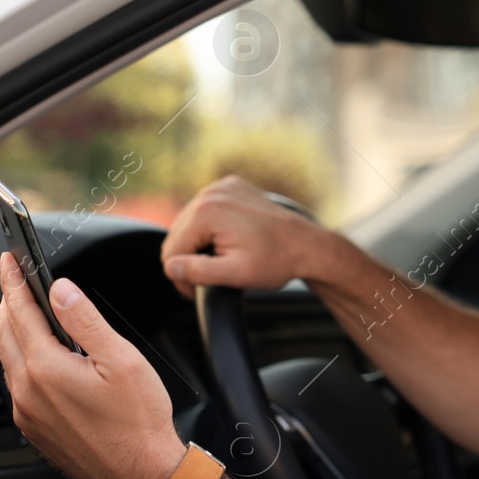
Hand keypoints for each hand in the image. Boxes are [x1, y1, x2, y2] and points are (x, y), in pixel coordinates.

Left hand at [0, 252, 182, 478]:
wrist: (143, 477)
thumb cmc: (139, 423)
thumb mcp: (122, 359)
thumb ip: (85, 320)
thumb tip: (61, 291)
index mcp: (46, 368)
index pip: (20, 311)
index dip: (14, 281)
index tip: (9, 260)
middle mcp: (27, 392)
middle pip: (6, 334)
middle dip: (11, 302)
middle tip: (18, 280)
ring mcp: (28, 413)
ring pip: (10, 360)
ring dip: (16, 331)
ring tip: (31, 312)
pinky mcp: (35, 429)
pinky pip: (19, 384)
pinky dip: (24, 359)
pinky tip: (43, 355)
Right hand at [160, 175, 327, 297]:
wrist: (307, 245)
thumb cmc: (277, 260)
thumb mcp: (235, 274)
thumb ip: (198, 272)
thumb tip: (171, 267)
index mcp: (208, 212)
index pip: (172, 251)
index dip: (182, 277)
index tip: (197, 290)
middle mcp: (211, 193)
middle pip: (177, 235)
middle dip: (188, 260)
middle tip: (210, 279)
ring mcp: (221, 187)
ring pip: (189, 224)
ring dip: (198, 244)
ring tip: (221, 260)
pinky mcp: (230, 187)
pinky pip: (205, 211)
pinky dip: (210, 228)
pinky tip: (228, 240)